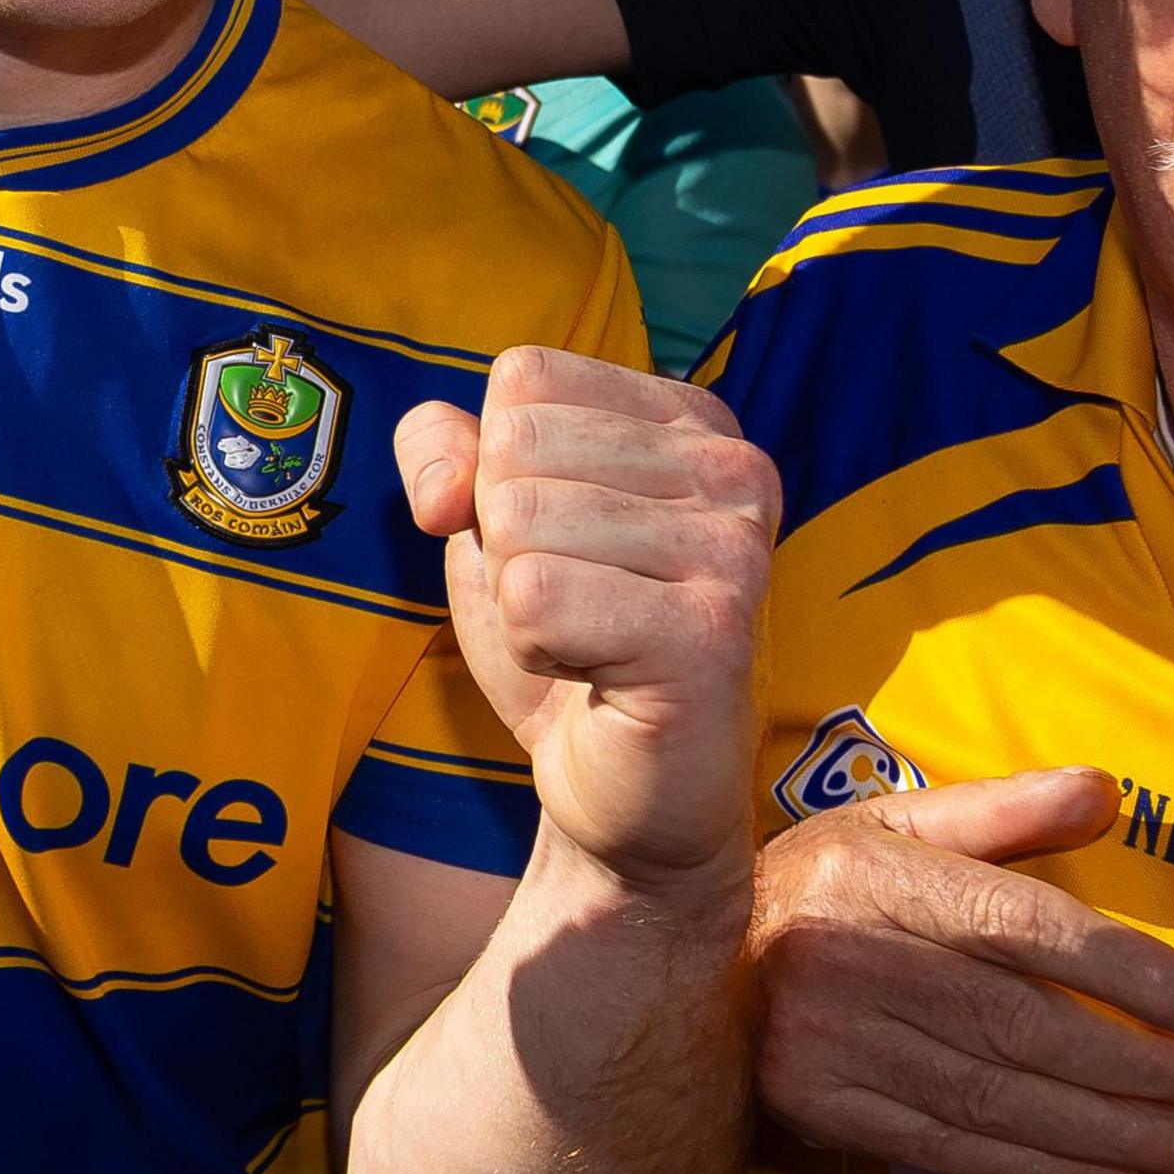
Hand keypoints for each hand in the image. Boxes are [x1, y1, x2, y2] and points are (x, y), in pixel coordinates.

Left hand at [395, 347, 776, 894]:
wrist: (630, 794)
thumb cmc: (570, 643)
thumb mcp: (489, 527)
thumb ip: (445, 456)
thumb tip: (441, 478)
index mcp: (692, 419)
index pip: (526, 378)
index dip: (494, 466)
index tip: (554, 539)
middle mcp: (731, 466)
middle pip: (515, 447)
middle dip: (505, 540)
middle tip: (573, 604)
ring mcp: (731, 546)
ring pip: (519, 522)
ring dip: (521, 601)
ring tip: (588, 639)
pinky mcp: (707, 629)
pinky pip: (536, 597)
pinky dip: (533, 648)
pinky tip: (593, 674)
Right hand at [751, 769, 1173, 1173]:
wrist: (691, 959)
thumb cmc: (820, 885)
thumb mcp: (896, 822)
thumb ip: (1004, 810)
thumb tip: (1107, 790)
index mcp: (878, 872)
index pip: (1026, 929)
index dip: (1132, 976)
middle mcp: (848, 957)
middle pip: (1025, 1027)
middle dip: (1147, 1070)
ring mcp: (830, 1041)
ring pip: (998, 1100)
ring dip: (1116, 1133)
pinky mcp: (822, 1106)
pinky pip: (951, 1149)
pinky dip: (1043, 1170)